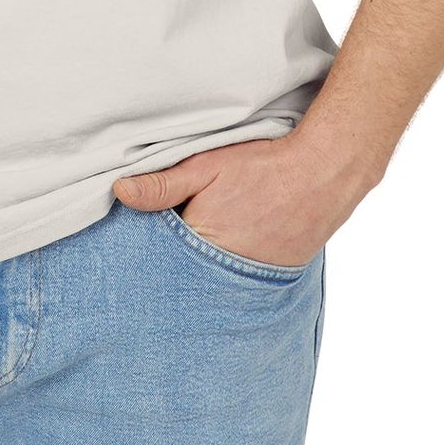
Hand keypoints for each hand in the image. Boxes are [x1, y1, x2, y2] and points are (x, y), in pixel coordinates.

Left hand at [111, 133, 374, 267]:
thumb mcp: (205, 166)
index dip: (153, 245)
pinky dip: (235, 268)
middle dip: (178, 259)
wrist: (324, 171)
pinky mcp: (277, 277)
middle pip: (188, 271)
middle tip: (178, 236)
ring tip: (213, 238)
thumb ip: (162, 185)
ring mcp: (254, 278)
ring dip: (207, 266)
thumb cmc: (262, 165)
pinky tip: (238, 245)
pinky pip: (244, 279)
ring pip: (216, 278)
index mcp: (201, 244)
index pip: (162, 256)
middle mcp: (226, 272)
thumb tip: (119, 192)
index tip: (144, 239)